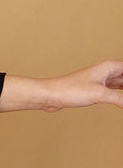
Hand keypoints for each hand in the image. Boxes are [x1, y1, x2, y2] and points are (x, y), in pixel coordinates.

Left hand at [0, 62, 122, 112]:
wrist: (51, 95)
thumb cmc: (70, 90)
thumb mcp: (100, 94)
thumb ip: (120, 99)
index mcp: (108, 67)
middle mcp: (104, 71)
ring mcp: (97, 80)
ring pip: (118, 83)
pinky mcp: (91, 89)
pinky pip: (110, 90)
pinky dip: (117, 95)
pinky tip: (120, 100)